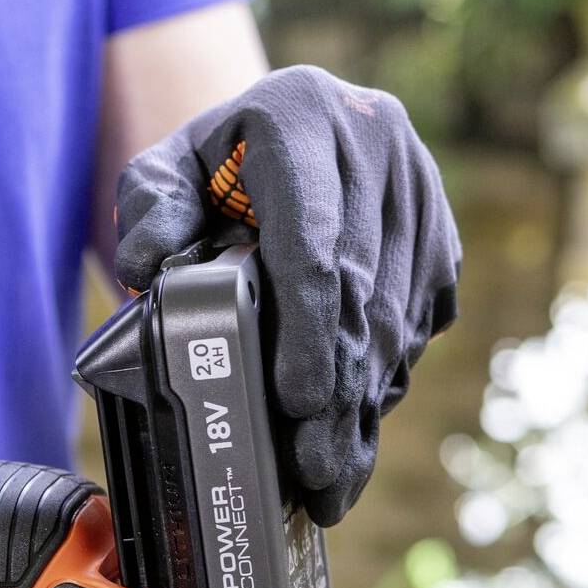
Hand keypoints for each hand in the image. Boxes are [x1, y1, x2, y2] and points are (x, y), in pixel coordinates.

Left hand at [115, 65, 461, 525]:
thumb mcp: (160, 170)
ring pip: (400, 312)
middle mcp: (376, 139)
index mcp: (300, 115)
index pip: (311, 241)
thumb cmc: (209, 166)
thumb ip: (147, 210)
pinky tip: (357, 426)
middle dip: (338, 389)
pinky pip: (424, 316)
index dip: (309, 329)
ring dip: (368, 399)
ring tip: (335, 472)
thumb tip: (148, 268)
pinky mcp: (440, 229)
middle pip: (362, 288)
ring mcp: (419, 185)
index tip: (299, 402)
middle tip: (314, 470)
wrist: (277, 134)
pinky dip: (389, 376)